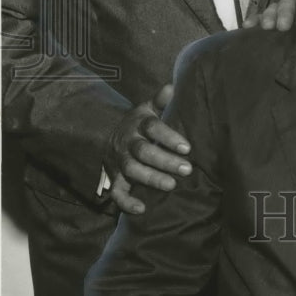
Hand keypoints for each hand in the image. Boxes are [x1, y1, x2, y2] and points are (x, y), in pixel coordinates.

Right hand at [105, 84, 191, 214]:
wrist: (108, 138)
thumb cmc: (139, 125)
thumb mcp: (147, 109)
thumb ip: (160, 101)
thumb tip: (172, 86)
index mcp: (138, 123)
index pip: (153, 128)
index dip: (169, 137)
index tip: (188, 148)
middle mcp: (127, 142)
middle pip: (143, 151)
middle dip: (165, 161)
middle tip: (187, 169)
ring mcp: (119, 161)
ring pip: (132, 170)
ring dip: (151, 179)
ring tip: (172, 185)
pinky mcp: (114, 179)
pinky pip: (116, 193)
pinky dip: (126, 202)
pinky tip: (142, 209)